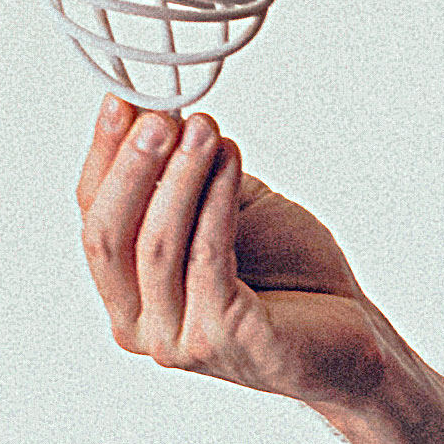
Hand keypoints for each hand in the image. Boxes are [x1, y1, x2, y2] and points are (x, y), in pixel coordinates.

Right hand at [75, 96, 387, 410]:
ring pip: (154, 246)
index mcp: (128, 296)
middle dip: (132, 167)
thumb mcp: (224, 215)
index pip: (92, 217)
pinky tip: (231, 160)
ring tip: (205, 129)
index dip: (103, 156)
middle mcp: (139, 326)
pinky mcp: (219, 339)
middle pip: (106, 235)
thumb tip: (150, 112)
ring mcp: (175, 340)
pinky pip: (206, 257)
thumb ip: (182, 180)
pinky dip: (216, 202)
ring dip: (179, 177)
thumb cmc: (289, 278)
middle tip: (160, 116)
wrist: (351, 341)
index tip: (121, 102)